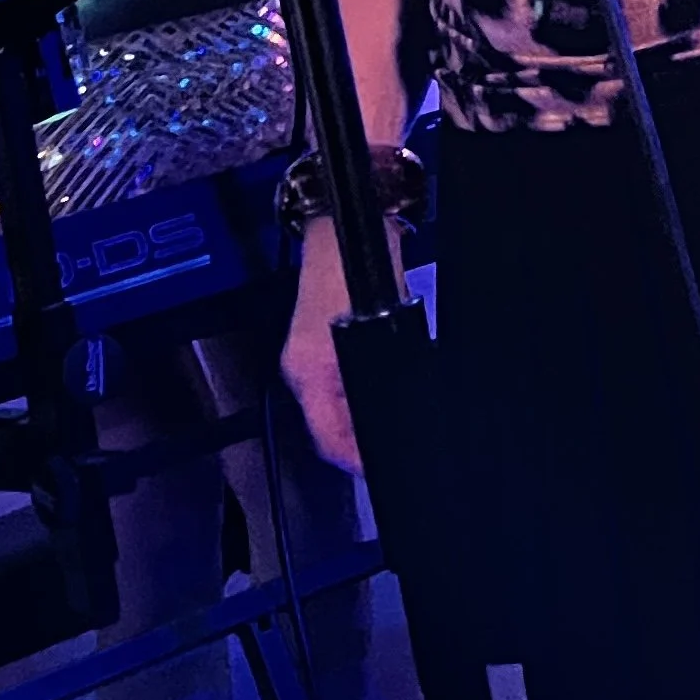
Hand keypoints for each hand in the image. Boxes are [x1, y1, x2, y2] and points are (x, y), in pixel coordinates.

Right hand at [280, 212, 407, 473]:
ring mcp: (310, 360)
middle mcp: (302, 372)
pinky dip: (360, 400)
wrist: (346, 228)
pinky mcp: (324, 348)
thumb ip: (374, 380)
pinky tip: (385, 400)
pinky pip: (341, 389)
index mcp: (307, 374)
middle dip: (362, 445)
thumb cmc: (355, 273)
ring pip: (336, 411)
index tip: (384, 471)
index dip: (357, 462)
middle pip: (330, 429)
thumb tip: (383, 424)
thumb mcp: (376, 328)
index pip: (327, 440)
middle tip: (397, 453)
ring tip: (396, 433)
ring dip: (362, 423)